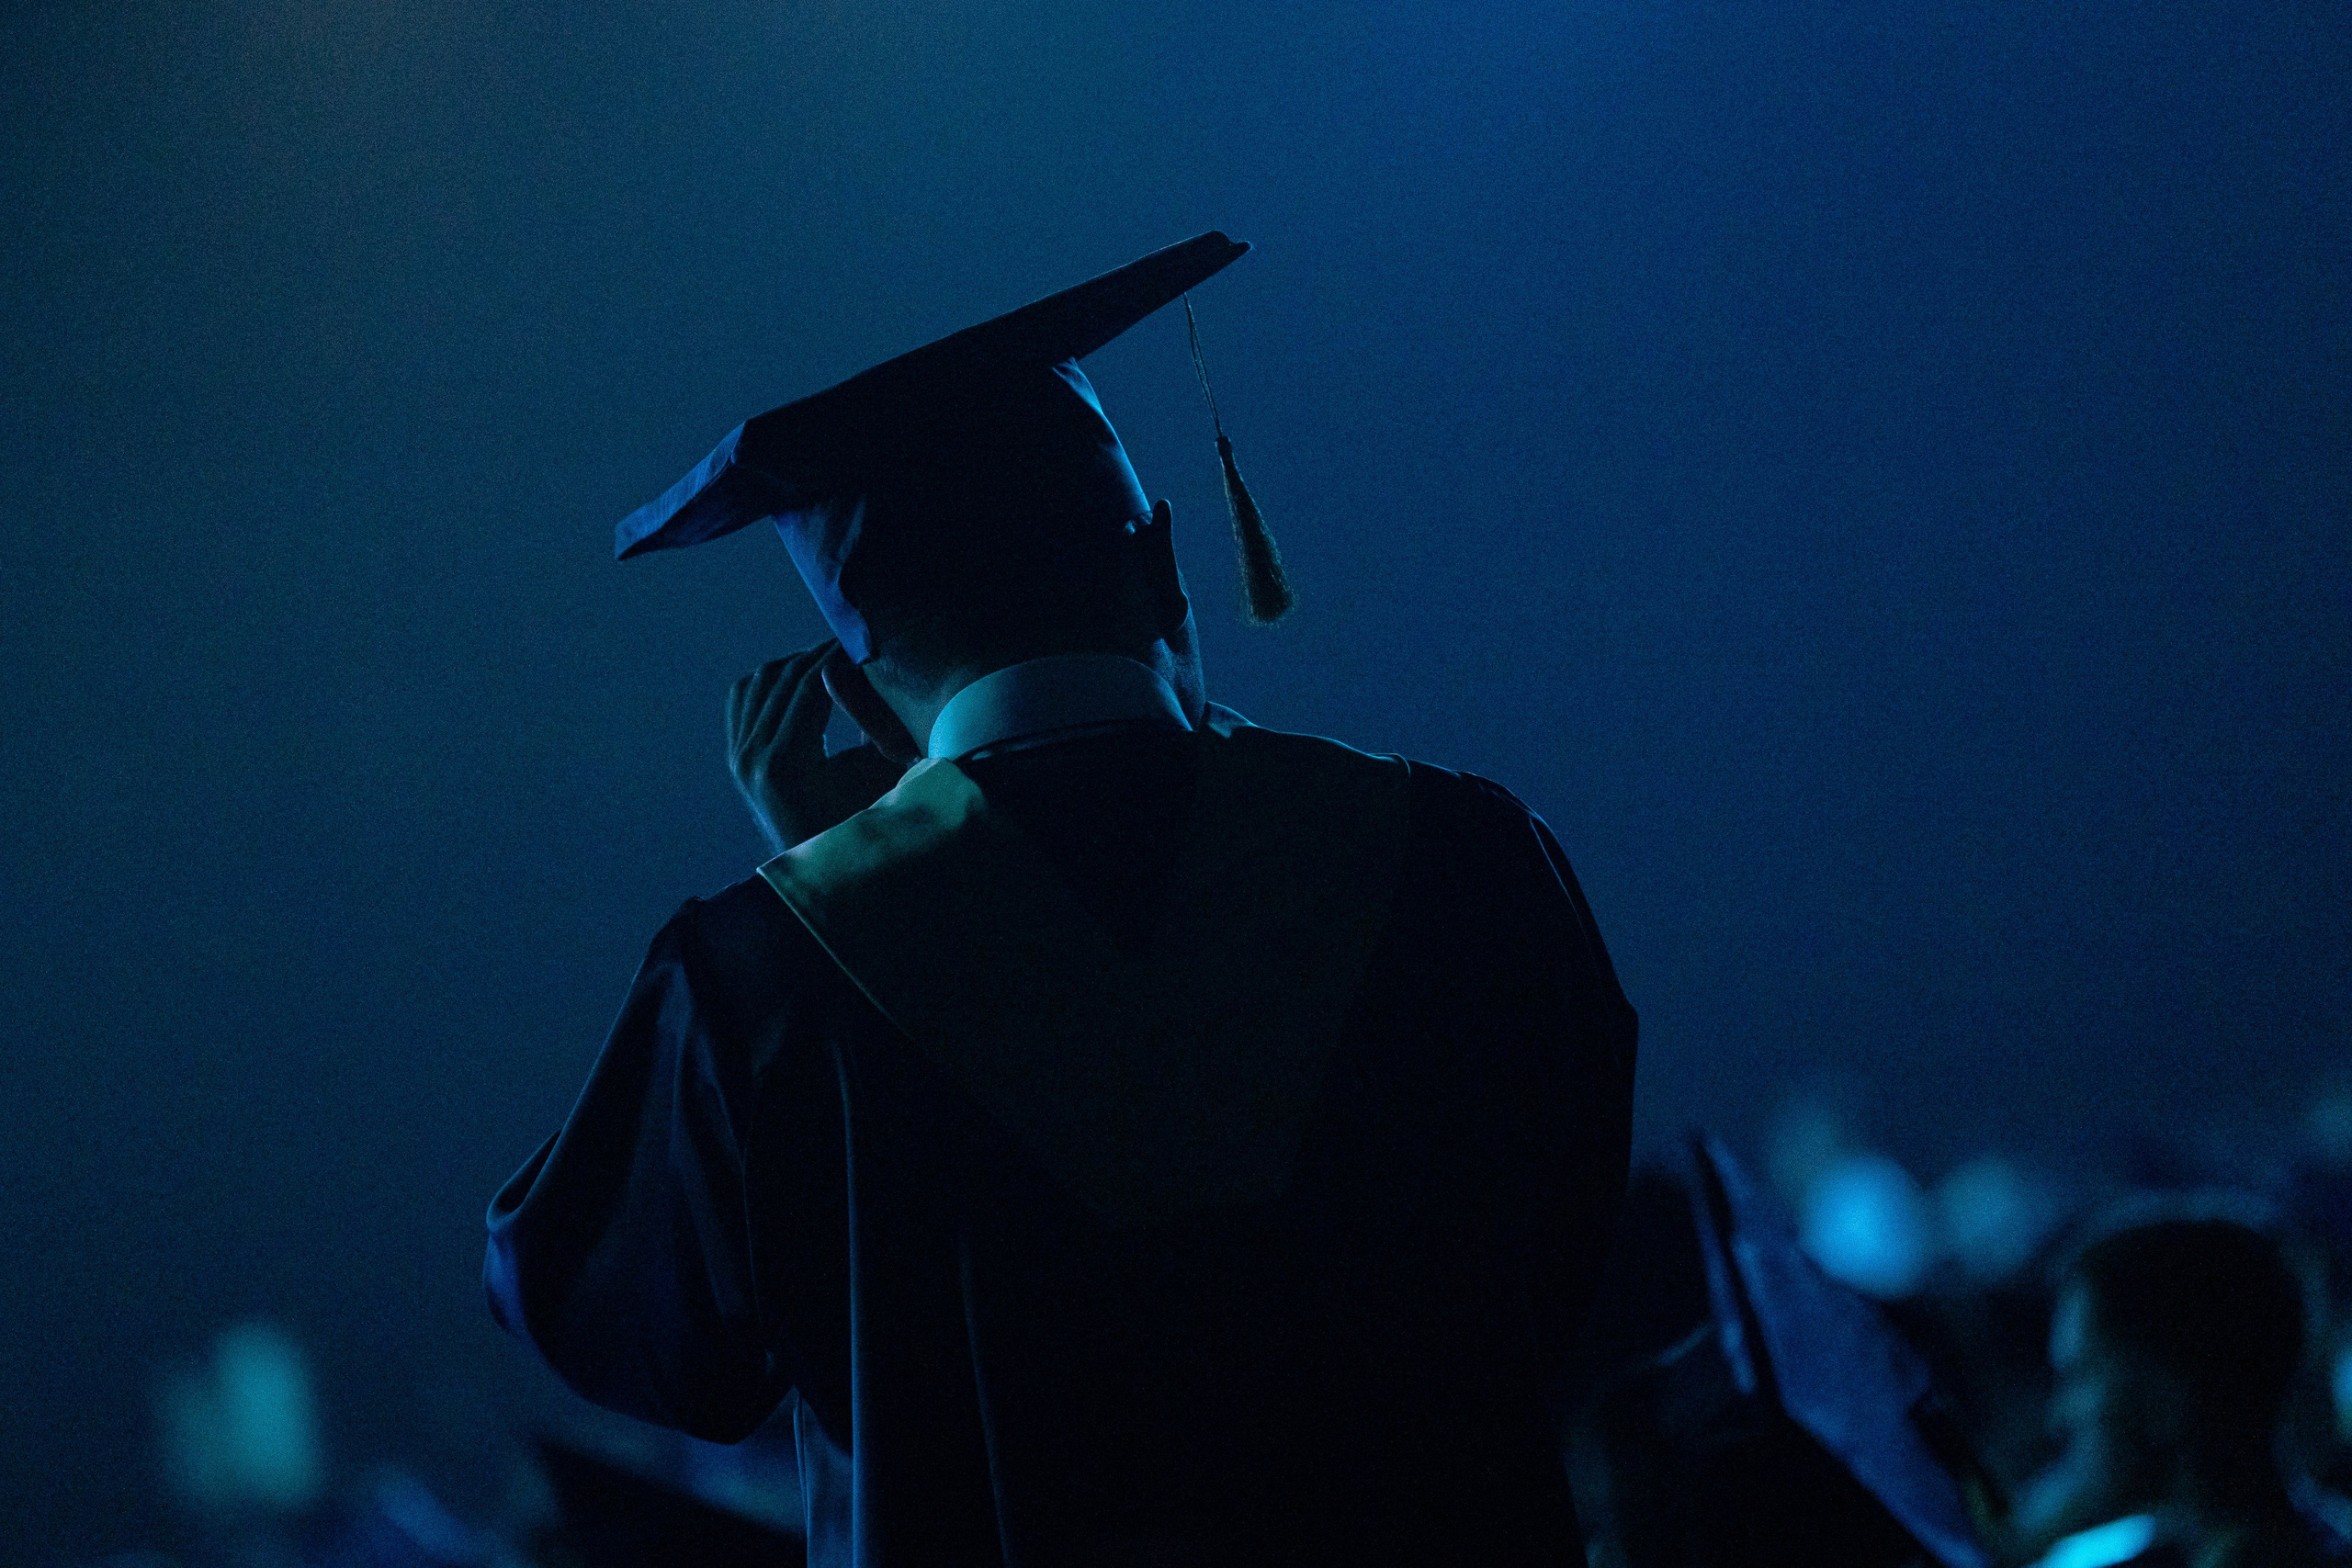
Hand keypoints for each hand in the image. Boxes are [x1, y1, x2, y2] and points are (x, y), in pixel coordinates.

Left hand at [727, 643, 906, 852]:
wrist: (822, 873)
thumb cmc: (862, 826)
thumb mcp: (879, 776)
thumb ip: (877, 724)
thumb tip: (880, 671)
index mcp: (785, 763)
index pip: (811, 684)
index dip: (840, 656)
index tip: (867, 643)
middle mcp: (751, 757)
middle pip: (785, 677)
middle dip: (822, 654)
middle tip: (856, 643)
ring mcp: (738, 757)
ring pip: (761, 680)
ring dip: (797, 664)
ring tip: (833, 660)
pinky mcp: (735, 757)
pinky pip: (744, 697)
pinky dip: (771, 680)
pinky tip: (801, 682)